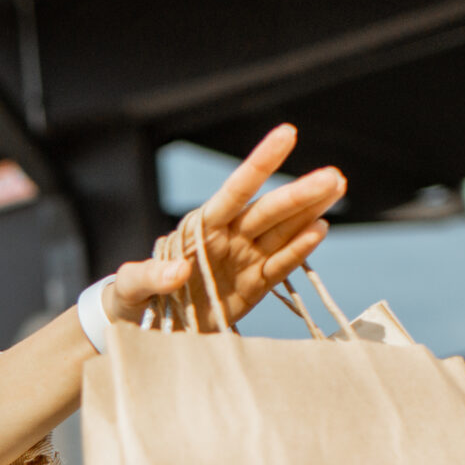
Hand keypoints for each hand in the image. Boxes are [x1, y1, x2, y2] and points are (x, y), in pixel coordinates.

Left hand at [106, 123, 342, 327]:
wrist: (141, 330)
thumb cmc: (129, 298)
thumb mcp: (128, 287)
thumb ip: (146, 277)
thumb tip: (176, 272)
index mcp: (199, 228)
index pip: (235, 191)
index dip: (261, 163)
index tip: (287, 134)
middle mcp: (227, 238)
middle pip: (267, 212)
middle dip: (299, 193)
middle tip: (334, 176)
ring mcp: (242, 262)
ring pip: (282, 232)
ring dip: (309, 212)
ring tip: (337, 187)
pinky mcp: (252, 289)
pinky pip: (278, 268)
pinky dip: (298, 252)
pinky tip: (319, 230)